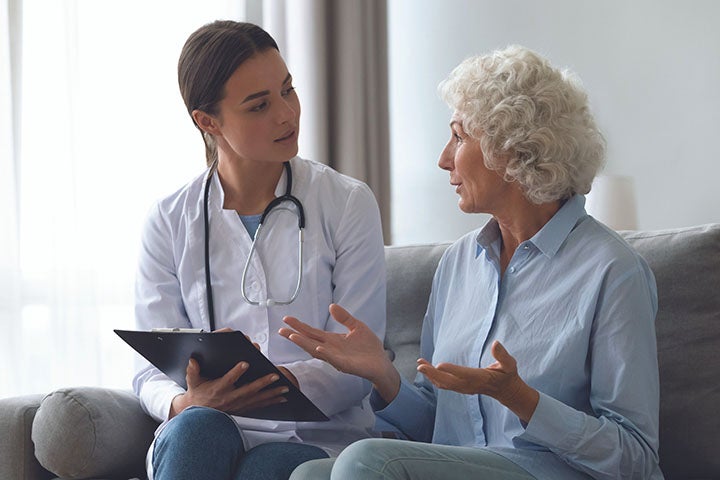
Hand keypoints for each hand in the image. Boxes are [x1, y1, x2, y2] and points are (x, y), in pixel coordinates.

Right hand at [170, 358, 287, 417]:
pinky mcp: (244, 409)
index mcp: (218, 389)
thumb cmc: (198, 393)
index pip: (228, 380)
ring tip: (285, 388)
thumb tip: (192, 360)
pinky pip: (259, 405)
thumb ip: (192, 371)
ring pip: (257, 399)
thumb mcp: (192, 382)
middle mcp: (230, 398)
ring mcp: (238, 405)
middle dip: (263, 383)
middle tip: (274, 375)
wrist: (199, 413)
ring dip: (272, 394)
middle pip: (249, 390)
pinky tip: (282, 398)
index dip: (236, 372)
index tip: (245, 363)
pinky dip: (271, 402)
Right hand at [279, 304, 400, 401]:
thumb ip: (344, 317)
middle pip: (309, 341)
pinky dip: (325, 354)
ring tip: (293, 336)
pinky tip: (317, 348)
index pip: (312, 332)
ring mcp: (337, 358)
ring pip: (316, 351)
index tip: (286, 319)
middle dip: (295, 336)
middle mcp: (331, 349)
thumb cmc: (369, 347)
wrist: (382, 363)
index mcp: (332, 340)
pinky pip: (333, 360)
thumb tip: (331, 305)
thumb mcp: (356, 326)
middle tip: (281, 330)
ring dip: (305, 344)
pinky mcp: (346, 365)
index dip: (299, 326)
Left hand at [417, 340, 538, 422]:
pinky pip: (444, 384)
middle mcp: (470, 385)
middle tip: (420, 365)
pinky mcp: (460, 388)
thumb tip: (495, 343)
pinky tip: (426, 369)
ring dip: (430, 375)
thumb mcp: (510, 365)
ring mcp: (464, 388)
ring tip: (419, 364)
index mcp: (481, 378)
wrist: (505, 391)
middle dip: (433, 373)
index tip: (439, 364)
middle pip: (449, 382)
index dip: (452, 370)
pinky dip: (433, 378)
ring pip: (444, 384)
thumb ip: (503, 356)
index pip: (464, 374)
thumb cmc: (507, 375)